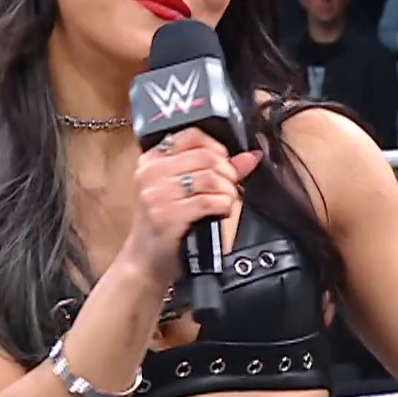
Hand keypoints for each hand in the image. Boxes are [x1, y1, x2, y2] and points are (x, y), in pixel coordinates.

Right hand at [120, 129, 262, 280]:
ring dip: (228, 191)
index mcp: (151, 160)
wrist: (145, 260)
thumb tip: (251, 156)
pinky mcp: (167, 215)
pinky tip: (221, 212)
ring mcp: (156, 194)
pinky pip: (209, 201)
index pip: (192, 136)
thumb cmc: (165, 224)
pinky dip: (224, 206)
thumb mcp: (183, 191)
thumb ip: (216, 169)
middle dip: (228, 172)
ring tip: (226, 201)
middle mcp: (150, 173)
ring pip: (210, 178)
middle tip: (230, 187)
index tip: (225, 164)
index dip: (217, 148)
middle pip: (206, 157)